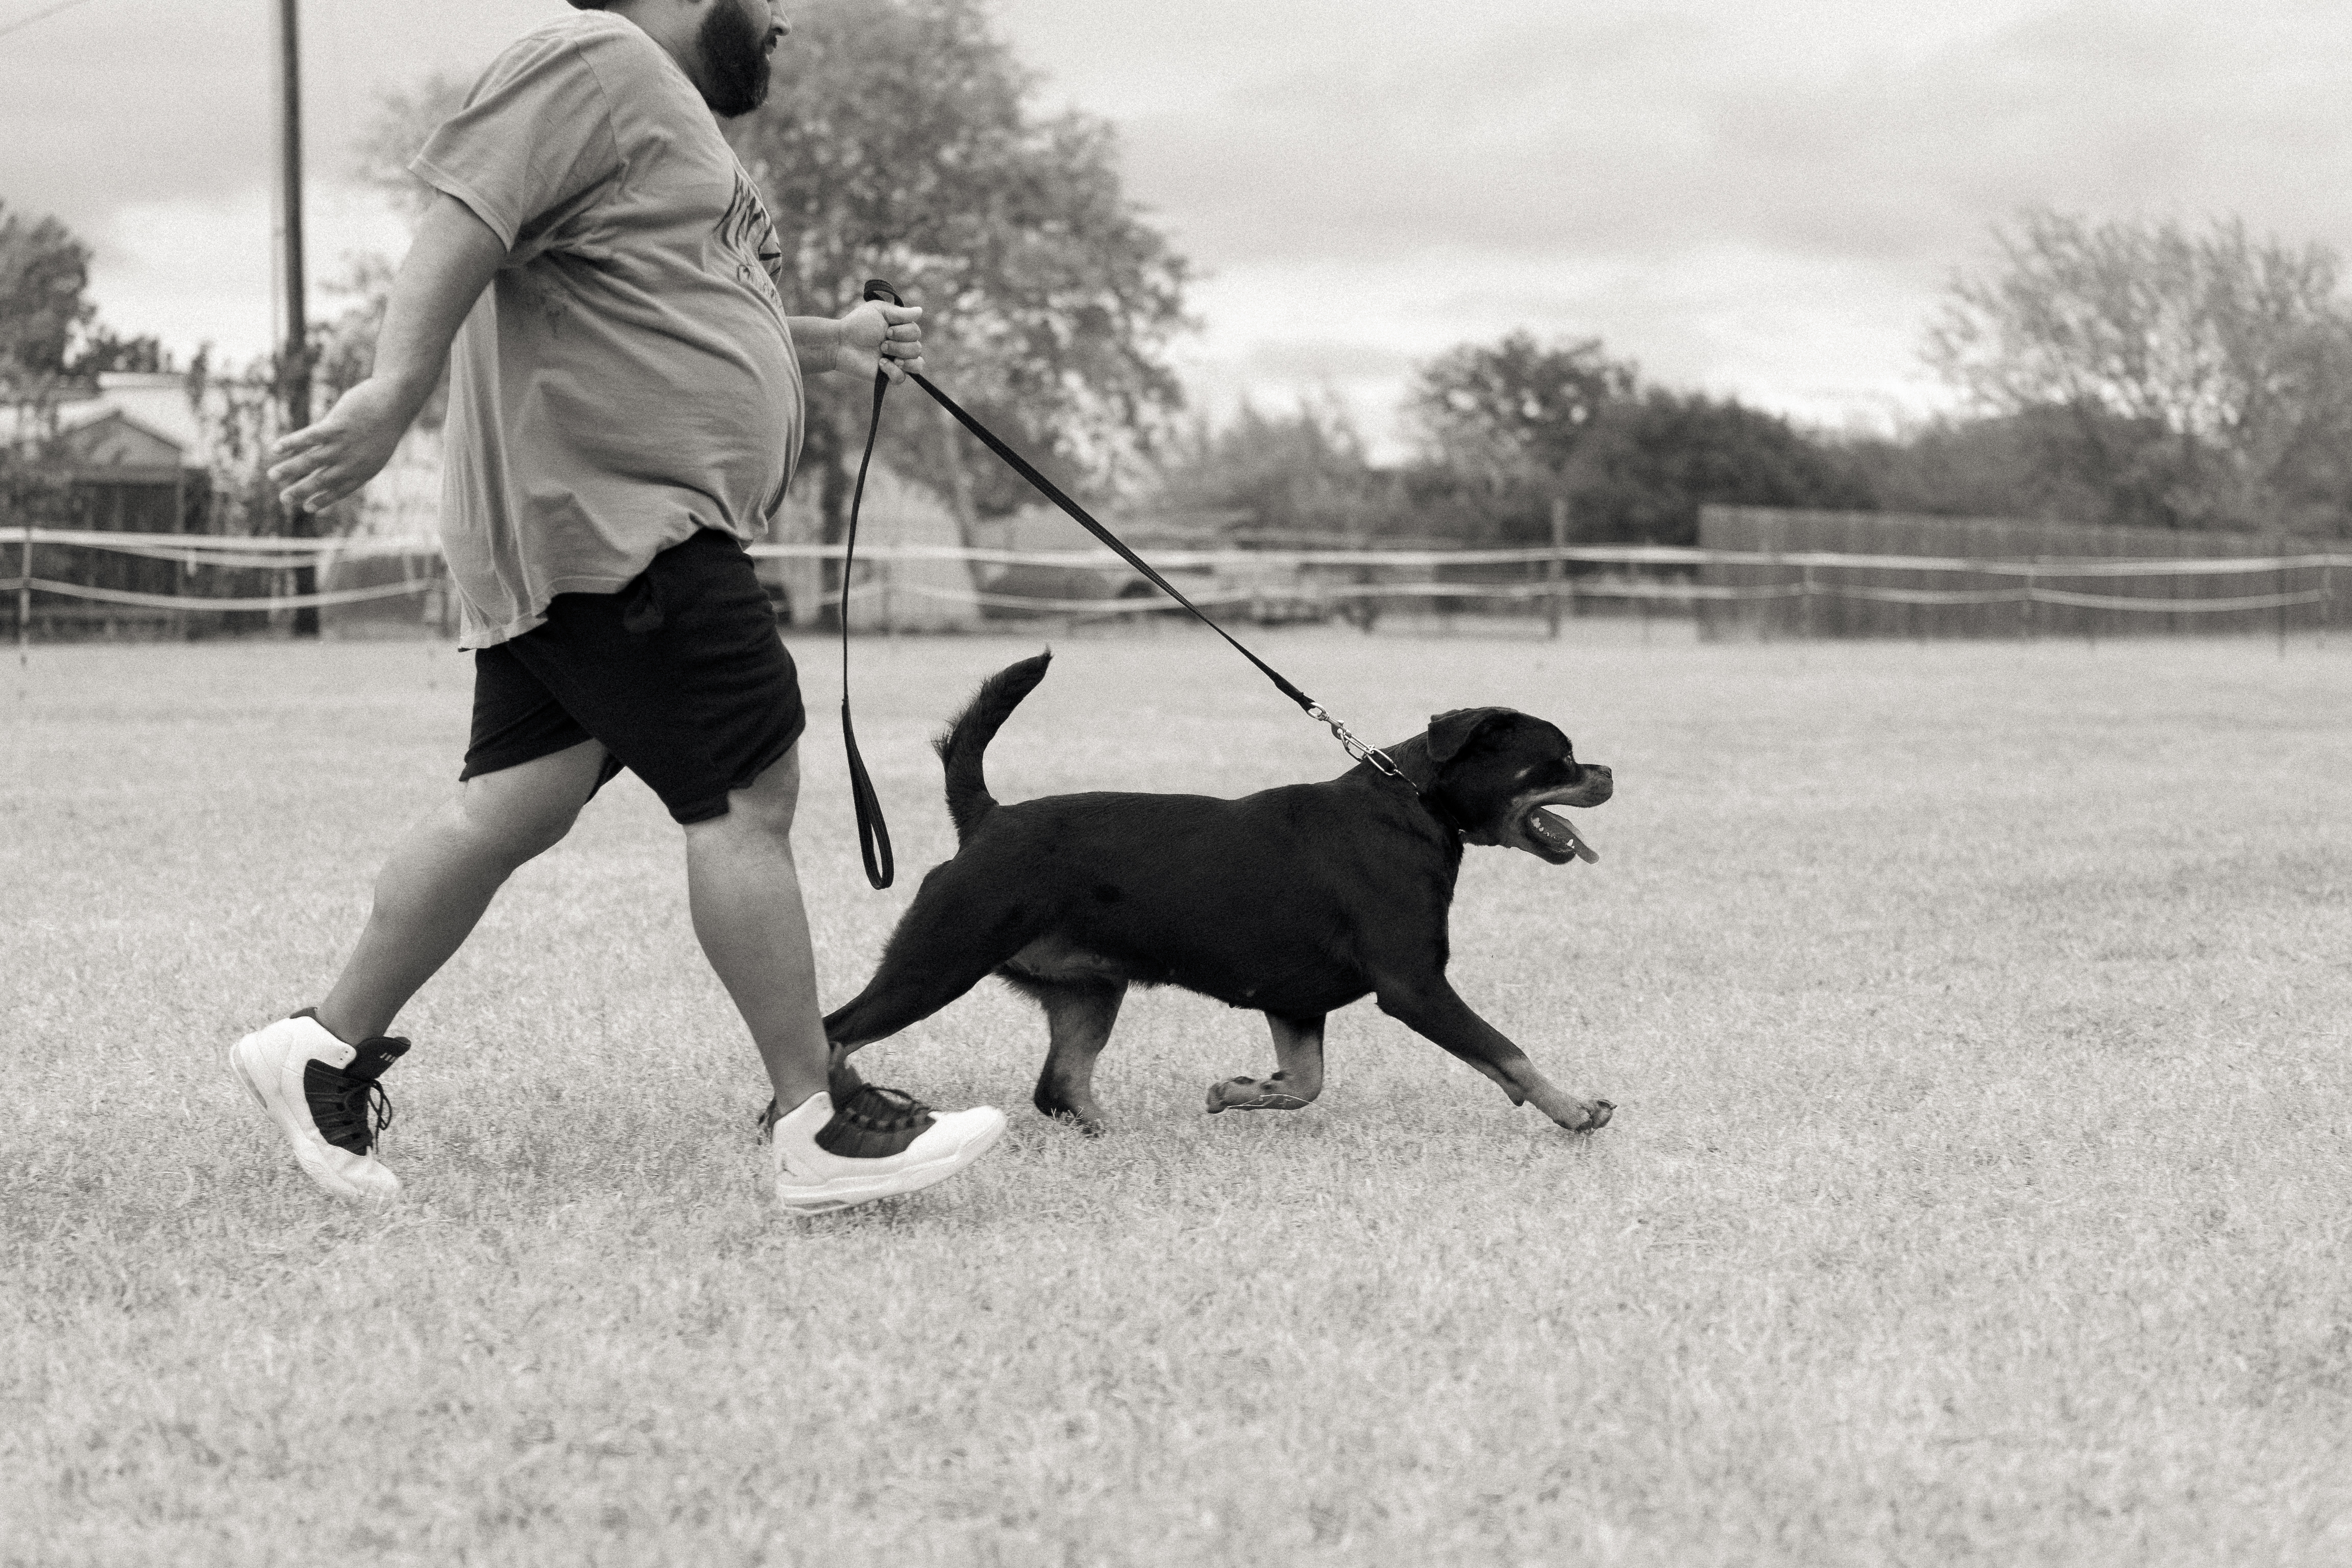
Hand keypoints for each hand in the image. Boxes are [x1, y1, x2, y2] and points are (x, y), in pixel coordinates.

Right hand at [266, 377, 419, 513]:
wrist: (395, 402)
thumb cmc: (386, 424)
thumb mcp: (377, 450)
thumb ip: (360, 461)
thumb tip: (341, 466)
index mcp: (364, 471)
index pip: (341, 490)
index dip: (323, 500)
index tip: (307, 508)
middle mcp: (352, 462)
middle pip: (322, 480)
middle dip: (301, 491)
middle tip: (283, 500)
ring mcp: (343, 444)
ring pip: (311, 461)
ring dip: (289, 469)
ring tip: (271, 476)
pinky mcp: (336, 426)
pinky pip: (309, 437)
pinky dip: (292, 443)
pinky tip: (276, 449)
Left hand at [833, 299, 923, 382]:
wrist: (841, 342)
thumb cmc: (858, 324)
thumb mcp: (879, 311)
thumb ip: (901, 313)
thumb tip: (920, 311)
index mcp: (901, 330)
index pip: (916, 333)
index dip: (904, 332)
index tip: (887, 330)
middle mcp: (901, 346)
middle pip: (918, 348)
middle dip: (900, 345)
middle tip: (882, 342)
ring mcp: (896, 362)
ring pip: (917, 365)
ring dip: (901, 356)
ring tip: (883, 352)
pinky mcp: (888, 376)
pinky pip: (902, 378)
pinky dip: (893, 371)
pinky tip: (880, 364)